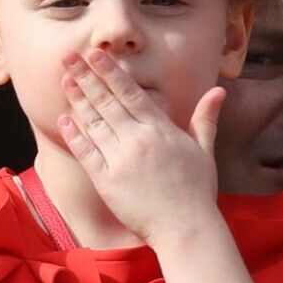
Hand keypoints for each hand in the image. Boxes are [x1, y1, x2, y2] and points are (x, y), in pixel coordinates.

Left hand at [58, 49, 224, 243]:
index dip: (110, 72)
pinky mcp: (106, 181)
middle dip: (86, 77)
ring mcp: (120, 160)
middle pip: (107, 102)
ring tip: (65, 80)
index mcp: (161, 130)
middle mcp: (138, 140)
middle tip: (68, 56)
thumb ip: (205, 118)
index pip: (130, 93)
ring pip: (93, 123)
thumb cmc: (198, 191)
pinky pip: (86, 152)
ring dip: (78, 100)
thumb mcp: (205, 150)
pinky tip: (65, 119)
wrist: (185, 228)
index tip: (95, 54)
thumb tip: (218, 90)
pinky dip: (74, 135)